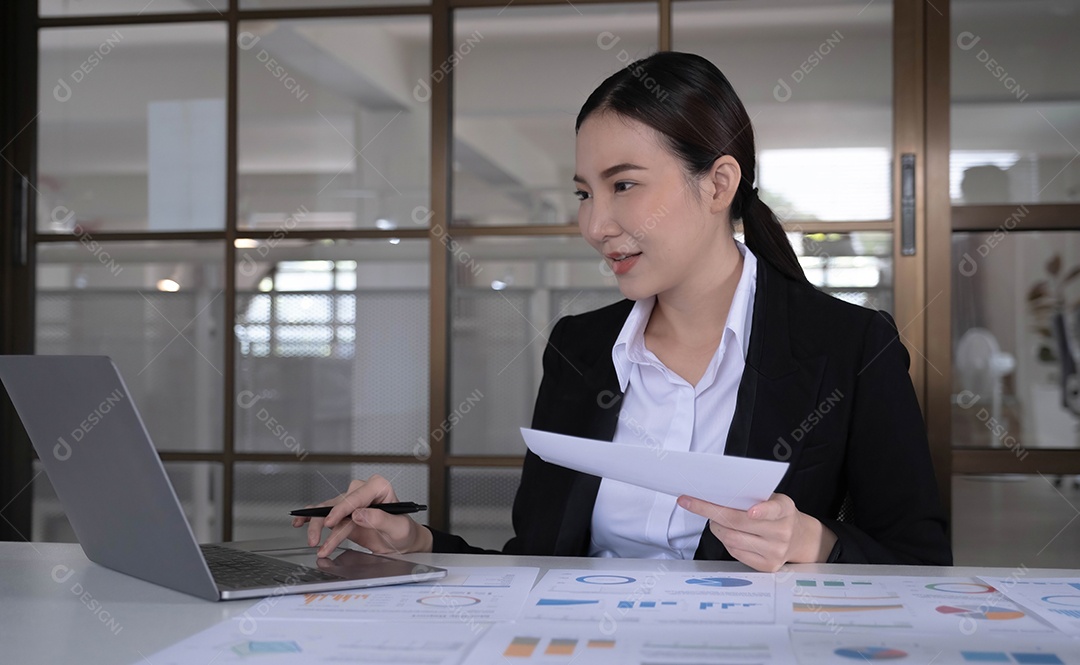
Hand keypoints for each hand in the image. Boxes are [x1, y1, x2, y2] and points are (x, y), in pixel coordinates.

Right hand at [291, 475, 432, 557]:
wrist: (401, 541)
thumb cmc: (403, 530)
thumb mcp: (398, 527)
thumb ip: (381, 519)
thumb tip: (359, 514)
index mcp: (379, 487)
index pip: (356, 496)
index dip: (342, 510)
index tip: (331, 522)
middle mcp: (362, 491)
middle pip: (338, 504)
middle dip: (325, 522)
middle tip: (316, 540)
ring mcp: (351, 502)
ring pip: (328, 511)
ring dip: (317, 527)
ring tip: (313, 542)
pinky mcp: (343, 514)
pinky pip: (324, 514)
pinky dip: (311, 518)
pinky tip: (300, 522)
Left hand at [676, 492, 836, 571]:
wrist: (799, 538)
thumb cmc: (779, 515)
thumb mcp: (774, 500)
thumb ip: (754, 497)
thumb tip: (719, 493)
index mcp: (784, 510)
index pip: (773, 510)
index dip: (762, 511)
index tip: (752, 511)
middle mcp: (782, 532)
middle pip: (740, 523)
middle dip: (711, 511)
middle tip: (695, 503)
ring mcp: (775, 551)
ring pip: (732, 539)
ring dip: (715, 527)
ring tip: (713, 518)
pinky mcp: (767, 566)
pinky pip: (735, 552)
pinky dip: (725, 540)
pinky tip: (725, 532)